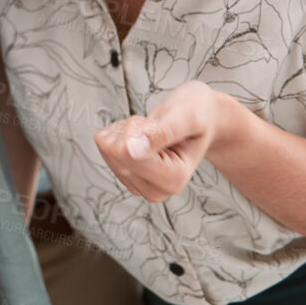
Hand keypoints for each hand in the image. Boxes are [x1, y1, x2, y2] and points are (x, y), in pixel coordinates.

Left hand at [93, 80, 235, 201]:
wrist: (201, 119)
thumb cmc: (198, 114)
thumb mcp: (187, 116)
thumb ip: (163, 132)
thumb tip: (132, 150)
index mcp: (174, 180)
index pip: (127, 153)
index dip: (136, 128)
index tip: (158, 126)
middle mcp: (156, 190)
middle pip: (114, 152)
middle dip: (130, 128)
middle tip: (156, 127)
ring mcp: (139, 185)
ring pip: (107, 148)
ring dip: (126, 130)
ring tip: (152, 131)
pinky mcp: (126, 177)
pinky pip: (104, 146)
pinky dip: (120, 133)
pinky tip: (143, 135)